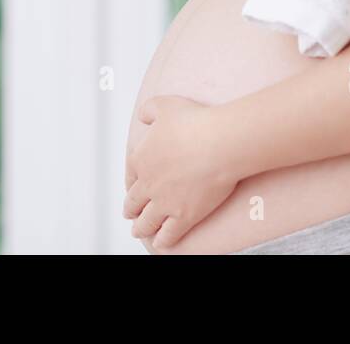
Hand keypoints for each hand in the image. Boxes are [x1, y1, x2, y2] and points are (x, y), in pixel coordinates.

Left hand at [123, 95, 238, 249]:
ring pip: (147, 222)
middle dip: (131, 210)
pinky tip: (160, 244)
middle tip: (130, 215)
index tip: (132, 189)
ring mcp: (165, 203)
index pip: (130, 176)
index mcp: (141, 158)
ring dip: (141, 228)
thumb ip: (149, 111)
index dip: (130, 185)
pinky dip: (162, 241)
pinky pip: (168, 235)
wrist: (218, 143)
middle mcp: (148, 184)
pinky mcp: (184, 217)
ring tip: (140, 232)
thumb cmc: (195, 121)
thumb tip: (143, 119)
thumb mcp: (164, 105)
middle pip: (134, 202)